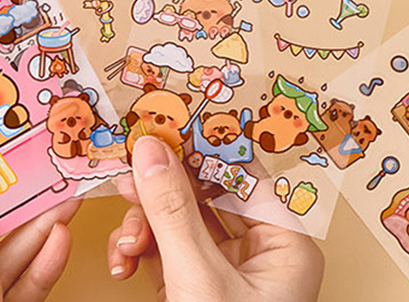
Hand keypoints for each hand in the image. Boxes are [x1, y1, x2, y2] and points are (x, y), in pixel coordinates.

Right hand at [108, 137, 322, 301]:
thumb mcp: (197, 280)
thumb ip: (172, 211)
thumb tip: (150, 149)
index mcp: (285, 243)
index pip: (240, 169)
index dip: (197, 144)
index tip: (157, 124)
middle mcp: (261, 251)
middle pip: (205, 190)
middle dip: (160, 189)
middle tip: (127, 174)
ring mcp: (228, 270)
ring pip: (180, 218)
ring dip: (144, 223)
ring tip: (124, 239)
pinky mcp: (198, 286)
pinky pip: (168, 248)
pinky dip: (142, 249)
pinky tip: (124, 262)